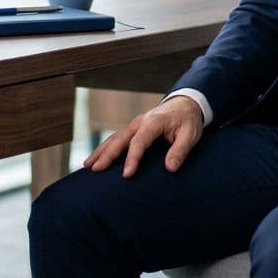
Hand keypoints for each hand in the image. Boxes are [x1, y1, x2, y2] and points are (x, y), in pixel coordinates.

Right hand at [84, 95, 204, 177]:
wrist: (185, 104)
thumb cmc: (188, 120)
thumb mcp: (190, 134)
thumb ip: (180, 150)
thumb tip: (170, 168)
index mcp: (153, 122)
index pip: (139, 142)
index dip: (132, 159)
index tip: (126, 175)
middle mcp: (139, 122)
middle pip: (120, 140)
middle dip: (107, 155)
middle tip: (95, 170)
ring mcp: (134, 125)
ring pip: (114, 138)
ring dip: (100, 151)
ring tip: (87, 166)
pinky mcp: (133, 129)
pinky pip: (116, 139)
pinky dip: (105, 148)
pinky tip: (96, 158)